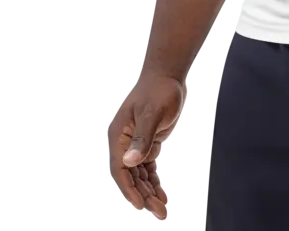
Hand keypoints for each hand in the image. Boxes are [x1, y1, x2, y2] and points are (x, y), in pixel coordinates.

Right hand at [106, 72, 185, 219]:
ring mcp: (137, 143)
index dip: (129, 188)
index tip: (140, 205)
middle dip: (144, 195)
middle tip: (160, 212)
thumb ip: (142, 137)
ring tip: (163, 210)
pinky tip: (161, 194)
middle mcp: (126, 142)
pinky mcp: (149, 142)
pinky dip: (154, 181)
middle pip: (131, 175)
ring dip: (150, 191)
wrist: (168, 74)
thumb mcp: (153, 112)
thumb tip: (129, 161)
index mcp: (120, 136)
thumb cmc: (159, 89)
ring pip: (140, 174)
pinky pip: (148, 167)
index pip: (120, 169)